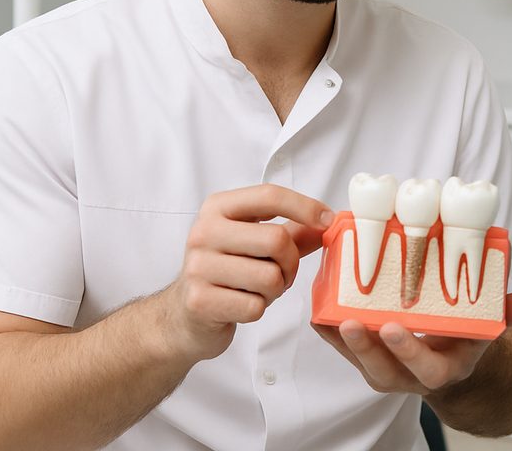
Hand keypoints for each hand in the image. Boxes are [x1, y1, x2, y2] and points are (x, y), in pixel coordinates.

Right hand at [162, 184, 332, 362]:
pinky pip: (255, 306)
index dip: (305, 207)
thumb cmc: (225, 272)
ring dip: (276, 289)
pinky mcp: (200, 301)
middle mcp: (204, 232)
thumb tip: (327, 224)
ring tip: (259, 289)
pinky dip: (258, 308)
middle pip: (276, 240)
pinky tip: (242, 304)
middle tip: (282, 273)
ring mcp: (198, 266)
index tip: (327, 221)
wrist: (184, 315)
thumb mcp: (254, 242)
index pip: (269, 196)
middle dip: (291, 262)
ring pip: (270, 276)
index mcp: (218, 208)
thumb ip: (291, 232)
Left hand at [311, 293, 511, 394]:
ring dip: (344, 340)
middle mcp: (412, 375)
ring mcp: (388, 368)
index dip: (409, 350)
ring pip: (362, 361)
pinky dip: (331, 330)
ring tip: (332, 314)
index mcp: (444, 369)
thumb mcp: (490, 329)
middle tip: (353, 322)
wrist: (453, 359)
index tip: (395, 328)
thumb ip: (507, 315)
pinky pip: (346, 348)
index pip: (425, 368)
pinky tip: (319, 307)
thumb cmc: (467, 338)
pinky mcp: (370, 357)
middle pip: (384, 369)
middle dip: (367, 348)